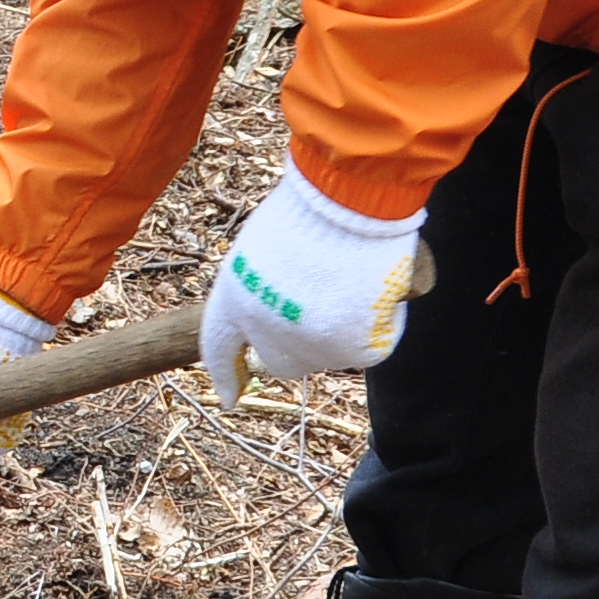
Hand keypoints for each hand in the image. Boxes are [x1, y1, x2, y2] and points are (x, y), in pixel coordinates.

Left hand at [201, 165, 421, 417]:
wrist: (346, 201)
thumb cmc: (308, 208)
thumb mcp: (265, 246)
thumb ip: (267, 289)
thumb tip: (287, 324)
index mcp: (233, 298)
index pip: (219, 348)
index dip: (225, 374)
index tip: (232, 398)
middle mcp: (264, 333)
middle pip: (281, 361)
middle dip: (296, 344)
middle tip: (320, 302)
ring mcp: (309, 346)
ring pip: (328, 354)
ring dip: (340, 328)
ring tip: (349, 277)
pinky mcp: (353, 351)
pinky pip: (371, 344)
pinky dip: (379, 321)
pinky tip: (375, 286)